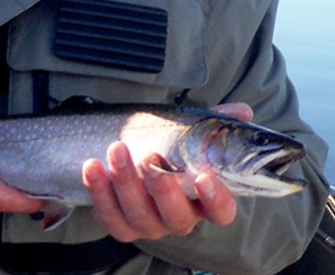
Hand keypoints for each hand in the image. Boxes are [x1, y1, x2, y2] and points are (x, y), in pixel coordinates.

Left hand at [81, 102, 253, 241]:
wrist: (129, 156)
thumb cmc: (167, 147)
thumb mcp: (188, 132)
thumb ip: (213, 123)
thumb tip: (242, 111)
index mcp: (202, 200)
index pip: (220, 212)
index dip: (216, 199)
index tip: (204, 177)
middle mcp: (178, 218)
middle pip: (176, 216)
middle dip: (162, 188)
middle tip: (149, 156)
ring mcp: (148, 224)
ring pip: (138, 215)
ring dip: (125, 182)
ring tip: (116, 149)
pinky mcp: (119, 223)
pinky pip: (109, 215)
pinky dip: (99, 191)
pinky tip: (93, 165)